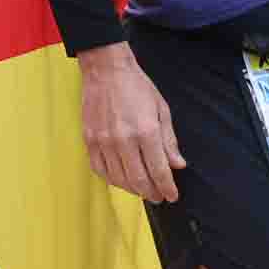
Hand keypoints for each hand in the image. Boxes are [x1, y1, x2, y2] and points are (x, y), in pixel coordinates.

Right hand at [79, 43, 183, 202]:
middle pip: (139, 180)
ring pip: (119, 179)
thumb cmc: (136, 86)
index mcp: (146, 131)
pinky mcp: (90, 141)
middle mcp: (124, 140)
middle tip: (159, 197)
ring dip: (133, 190)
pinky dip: (112, 180)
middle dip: (152, 193)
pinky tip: (121, 180)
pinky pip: (100, 170)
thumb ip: (169, 140)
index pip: (159, 170)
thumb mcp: (161, 109)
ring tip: (143, 190)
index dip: (167, 187)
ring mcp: (104, 142)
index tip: (172, 196)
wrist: (106, 70)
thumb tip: (178, 164)